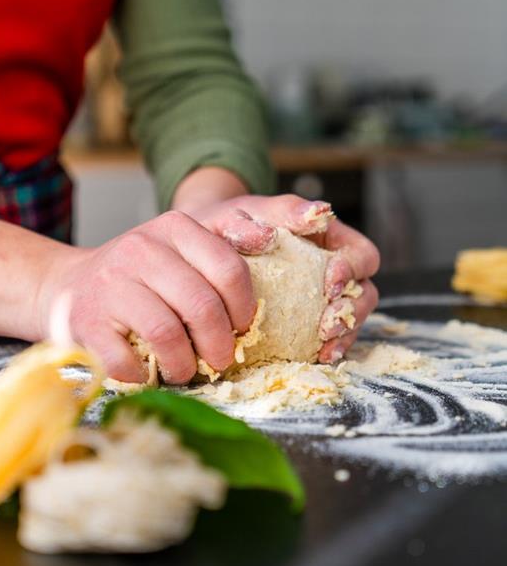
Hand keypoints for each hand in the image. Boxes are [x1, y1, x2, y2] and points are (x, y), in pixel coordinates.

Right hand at [38, 212, 255, 383]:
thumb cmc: (139, 277)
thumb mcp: (179, 250)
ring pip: (166, 333)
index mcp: (174, 228)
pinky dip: (143, 376)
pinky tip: (147, 373)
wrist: (68, 287)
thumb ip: (221, 253)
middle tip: (220, 361)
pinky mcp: (85, 320)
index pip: (228, 269)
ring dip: (184, 365)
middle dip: (219, 345)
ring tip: (185, 371)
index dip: (243, 309)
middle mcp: (141, 249)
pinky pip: (126, 360)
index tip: (242, 328)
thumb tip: (269, 243)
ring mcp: (110, 283)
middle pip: (202, 305)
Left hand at [181, 193, 379, 362]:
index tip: (331, 280)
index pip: (362, 254)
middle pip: (365, 292)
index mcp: (329, 238)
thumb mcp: (249, 210)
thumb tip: (313, 214)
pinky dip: (328, 348)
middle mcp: (333, 270)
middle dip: (353, 309)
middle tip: (329, 323)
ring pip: (353, 319)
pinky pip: (328, 339)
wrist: (201, 251)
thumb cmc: (230, 225)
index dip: (354, 269)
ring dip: (345, 333)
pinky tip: (317, 356)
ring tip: (325, 346)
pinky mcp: (307, 323)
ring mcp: (322, 299)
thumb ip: (281, 209)